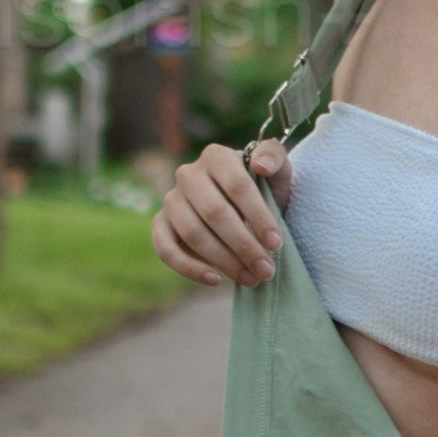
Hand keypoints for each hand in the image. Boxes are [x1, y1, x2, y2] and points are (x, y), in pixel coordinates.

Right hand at [155, 137, 290, 289]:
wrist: (244, 207)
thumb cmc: (264, 189)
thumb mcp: (278, 171)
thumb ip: (274, 157)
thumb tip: (260, 165)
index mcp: (216, 157)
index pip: (238, 186)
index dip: (258, 217)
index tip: (276, 243)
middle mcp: (188, 174)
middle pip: (215, 213)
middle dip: (243, 245)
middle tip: (266, 269)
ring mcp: (171, 199)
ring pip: (193, 233)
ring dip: (223, 260)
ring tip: (250, 278)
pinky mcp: (160, 223)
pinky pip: (165, 248)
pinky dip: (188, 267)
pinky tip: (214, 279)